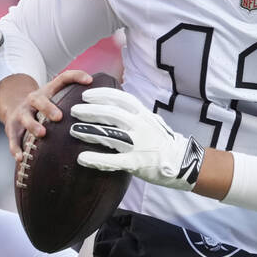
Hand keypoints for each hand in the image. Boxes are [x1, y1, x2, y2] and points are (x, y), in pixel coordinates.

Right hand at [0, 71, 91, 159]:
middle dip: (48, 108)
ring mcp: (21, 114)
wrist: (14, 108)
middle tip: (59, 117)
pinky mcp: (12, 129)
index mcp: (46, 92)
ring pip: (26, 119)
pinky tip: (21, 157)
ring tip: (42, 134)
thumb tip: (97, 95)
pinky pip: (13, 139)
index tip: (89, 81)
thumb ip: (73, 94)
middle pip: (39, 100)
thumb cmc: (42, 105)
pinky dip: (16, 148)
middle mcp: (32, 100)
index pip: (62, 79)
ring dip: (33, 126)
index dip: (76, 76)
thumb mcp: (55, 96)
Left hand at [69, 87, 203, 190]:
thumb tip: (111, 104)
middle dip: (90, 111)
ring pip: (110, 135)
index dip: (102, 94)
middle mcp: (141, 126)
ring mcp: (139, 144)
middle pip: (112, 114)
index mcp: (143, 114)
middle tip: (73, 111)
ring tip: (73, 130)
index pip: (121, 99)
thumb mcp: (149, 120)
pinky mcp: (137, 163)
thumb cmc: (161, 141)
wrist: (183, 161)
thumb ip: (133, 114)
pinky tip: (82, 158)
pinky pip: (114, 160)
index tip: (86, 94)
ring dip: (89, 131)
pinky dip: (96, 159)